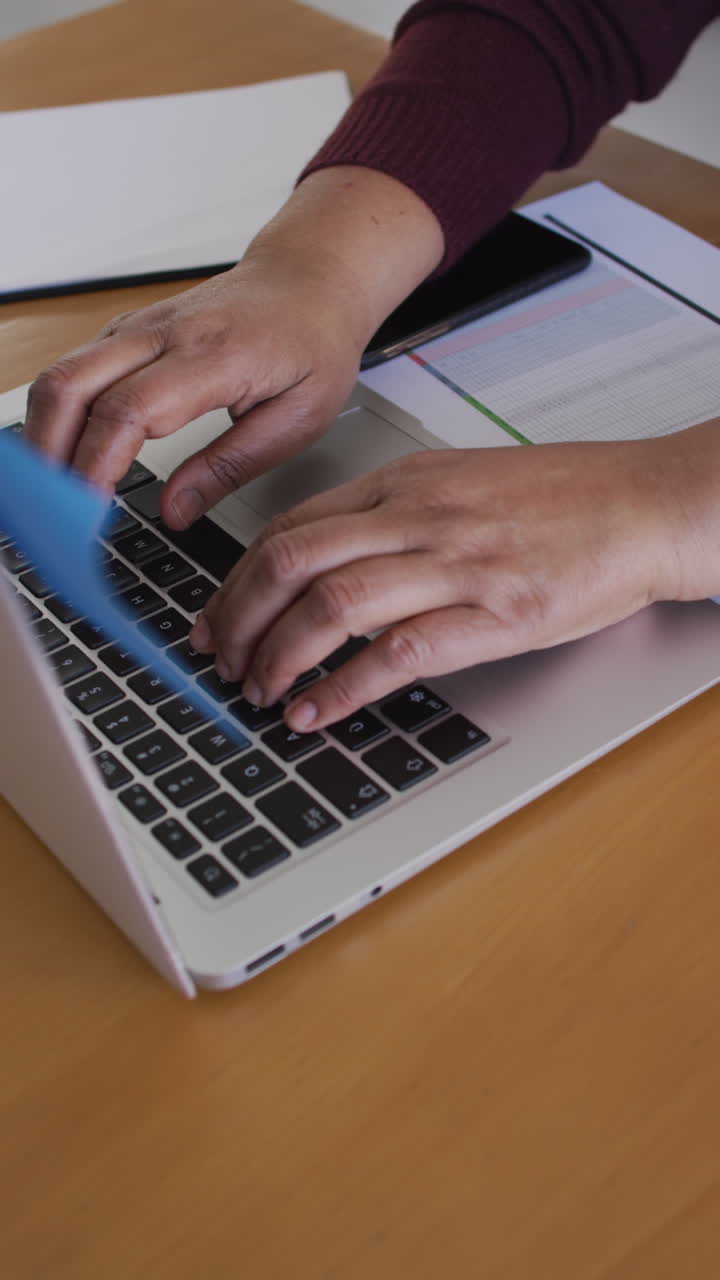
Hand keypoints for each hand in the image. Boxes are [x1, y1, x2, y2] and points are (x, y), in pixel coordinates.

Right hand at [22, 167, 443, 529]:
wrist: (310, 279)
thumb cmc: (313, 344)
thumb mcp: (298, 419)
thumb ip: (231, 466)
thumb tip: (175, 512)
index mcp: (212, 356)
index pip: (128, 411)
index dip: (98, 465)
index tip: (89, 513)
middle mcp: (163, 333)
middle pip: (70, 386)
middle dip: (51, 456)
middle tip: (60, 513)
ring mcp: (138, 327)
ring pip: (60, 375)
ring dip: (45, 436)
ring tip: (57, 494)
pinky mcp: (128, 331)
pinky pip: (74, 369)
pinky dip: (60, 416)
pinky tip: (70, 457)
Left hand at [190, 429, 717, 730]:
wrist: (643, 507)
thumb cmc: (562, 500)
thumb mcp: (461, 484)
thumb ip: (393, 516)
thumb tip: (327, 562)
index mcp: (405, 482)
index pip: (291, 527)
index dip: (237, 579)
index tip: (216, 617)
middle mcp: (418, 516)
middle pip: (292, 561)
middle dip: (238, 618)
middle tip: (220, 661)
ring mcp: (456, 564)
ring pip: (331, 602)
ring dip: (279, 655)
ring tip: (260, 692)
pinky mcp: (495, 615)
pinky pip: (397, 651)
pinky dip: (343, 686)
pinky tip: (316, 710)